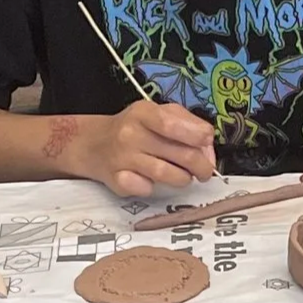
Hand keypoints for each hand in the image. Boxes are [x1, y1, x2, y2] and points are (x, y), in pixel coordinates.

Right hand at [75, 104, 216, 196]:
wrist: (94, 145)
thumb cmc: (135, 128)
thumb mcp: (159, 113)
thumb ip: (188, 124)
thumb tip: (208, 148)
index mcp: (144, 112)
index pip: (173, 124)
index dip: (197, 135)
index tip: (207, 141)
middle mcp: (130, 134)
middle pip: (180, 154)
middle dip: (201, 166)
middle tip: (205, 171)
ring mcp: (121, 158)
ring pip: (167, 175)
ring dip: (183, 179)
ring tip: (184, 176)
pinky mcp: (116, 181)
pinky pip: (146, 189)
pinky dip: (155, 188)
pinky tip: (153, 181)